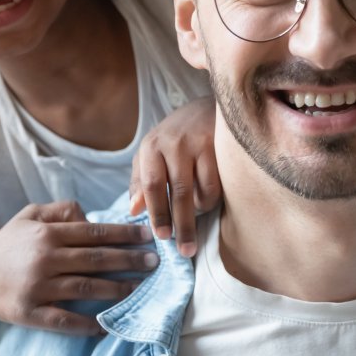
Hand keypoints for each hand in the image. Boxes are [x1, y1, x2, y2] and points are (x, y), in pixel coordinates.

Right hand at [0, 201, 156, 334]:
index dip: (124, 235)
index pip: (94, 232)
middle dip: (129, 260)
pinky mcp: (29, 312)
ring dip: (117, 289)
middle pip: (96, 259)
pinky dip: (86, 325)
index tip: (148, 237)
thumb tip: (90, 215)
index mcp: (47, 233)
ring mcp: (37, 287)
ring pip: (86, 288)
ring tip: (140, 288)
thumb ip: (61, 209)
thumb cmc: (6, 245)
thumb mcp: (29, 215)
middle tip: (155, 263)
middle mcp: (44, 258)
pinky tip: (106, 325)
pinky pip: (63, 320)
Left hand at [128, 95, 219, 255]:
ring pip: (201, 190)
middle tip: (185, 249)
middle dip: (182, 225)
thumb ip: (140, 181)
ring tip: (197, 215)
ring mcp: (200, 143)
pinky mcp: (221, 146)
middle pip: (178, 192)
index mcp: (151, 146)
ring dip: (200, 211)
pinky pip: (219, 183)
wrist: (208, 105)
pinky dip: (214, 198)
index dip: (157, 213)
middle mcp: (174, 143)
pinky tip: (210, 198)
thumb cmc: (176, 136)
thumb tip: (134, 211)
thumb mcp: (151, 153)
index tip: (162, 237)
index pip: (151, 185)